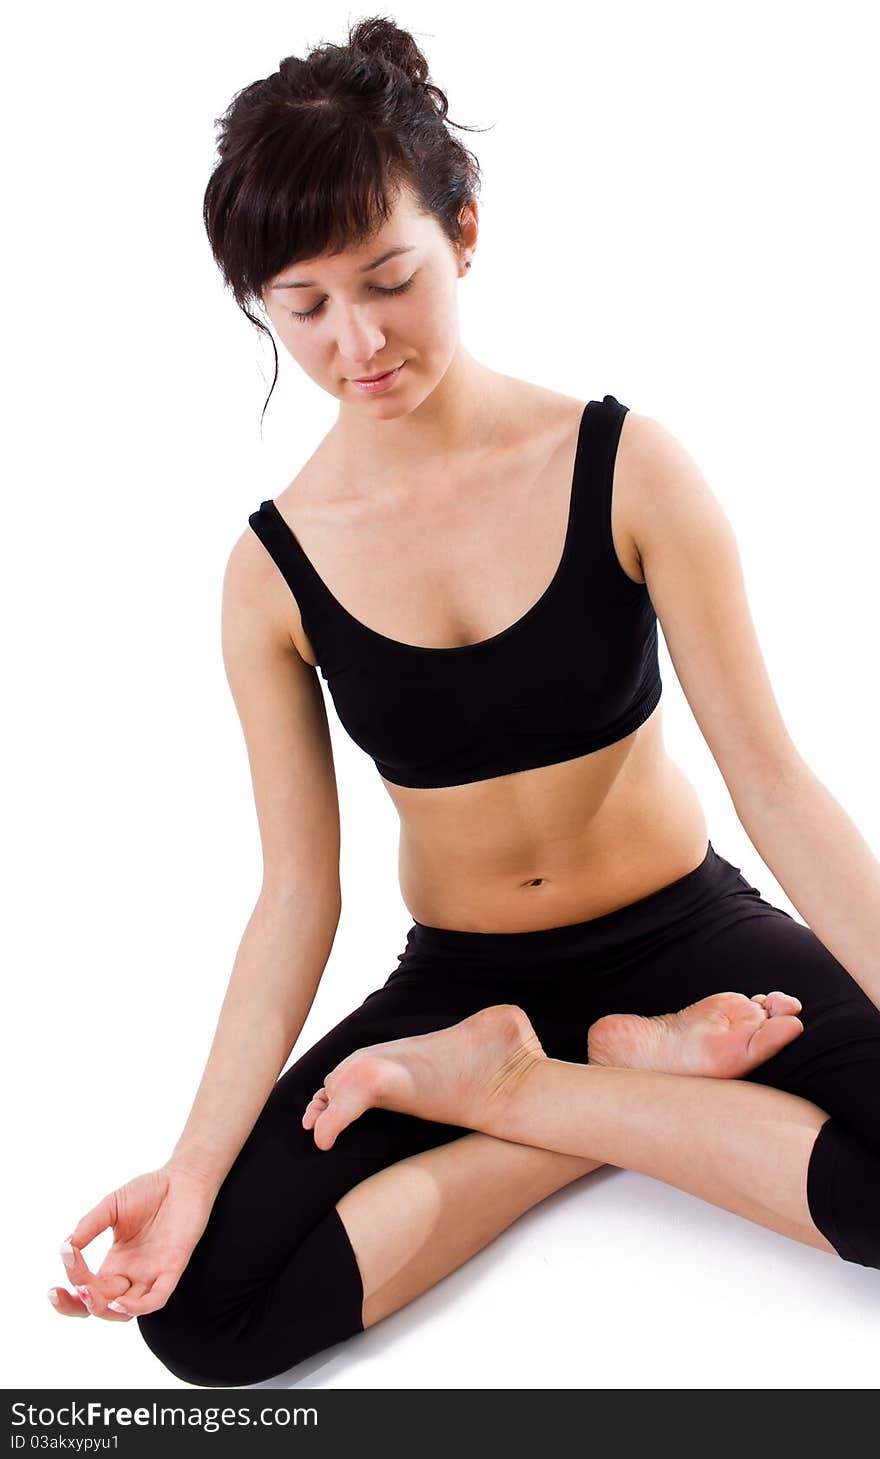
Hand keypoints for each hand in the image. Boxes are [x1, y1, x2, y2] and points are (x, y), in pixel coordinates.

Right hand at [49, 1164, 216, 1320]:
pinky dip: (139, 1306)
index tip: (63, 1261)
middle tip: (75, 1289)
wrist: (183, 1178)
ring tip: (90, 1295)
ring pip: (127, 1311)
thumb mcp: (111, 1207)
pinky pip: (157, 1298)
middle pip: (102, 1306)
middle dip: (83, 1303)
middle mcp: (131, 1274)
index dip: (71, 1286)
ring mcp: (151, 1274)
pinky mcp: (172, 1269)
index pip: (88, 1288)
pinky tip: (121, 1302)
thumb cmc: (150, 1192)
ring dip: (106, 1310)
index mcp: (115, 1263)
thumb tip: (66, 1247)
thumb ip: (89, 1226)